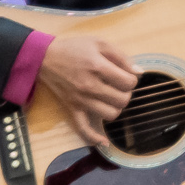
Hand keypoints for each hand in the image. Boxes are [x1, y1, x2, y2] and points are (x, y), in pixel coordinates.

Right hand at [38, 33, 137, 149]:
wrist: (45, 57)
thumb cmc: (74, 48)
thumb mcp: (99, 43)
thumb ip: (121, 57)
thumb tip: (139, 72)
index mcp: (98, 67)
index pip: (128, 82)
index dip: (132, 79)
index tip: (125, 76)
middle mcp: (90, 86)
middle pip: (122, 100)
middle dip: (125, 93)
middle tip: (118, 87)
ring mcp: (80, 100)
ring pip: (110, 114)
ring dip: (115, 107)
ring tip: (110, 99)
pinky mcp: (72, 109)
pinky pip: (83, 129)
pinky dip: (94, 138)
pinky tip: (104, 142)